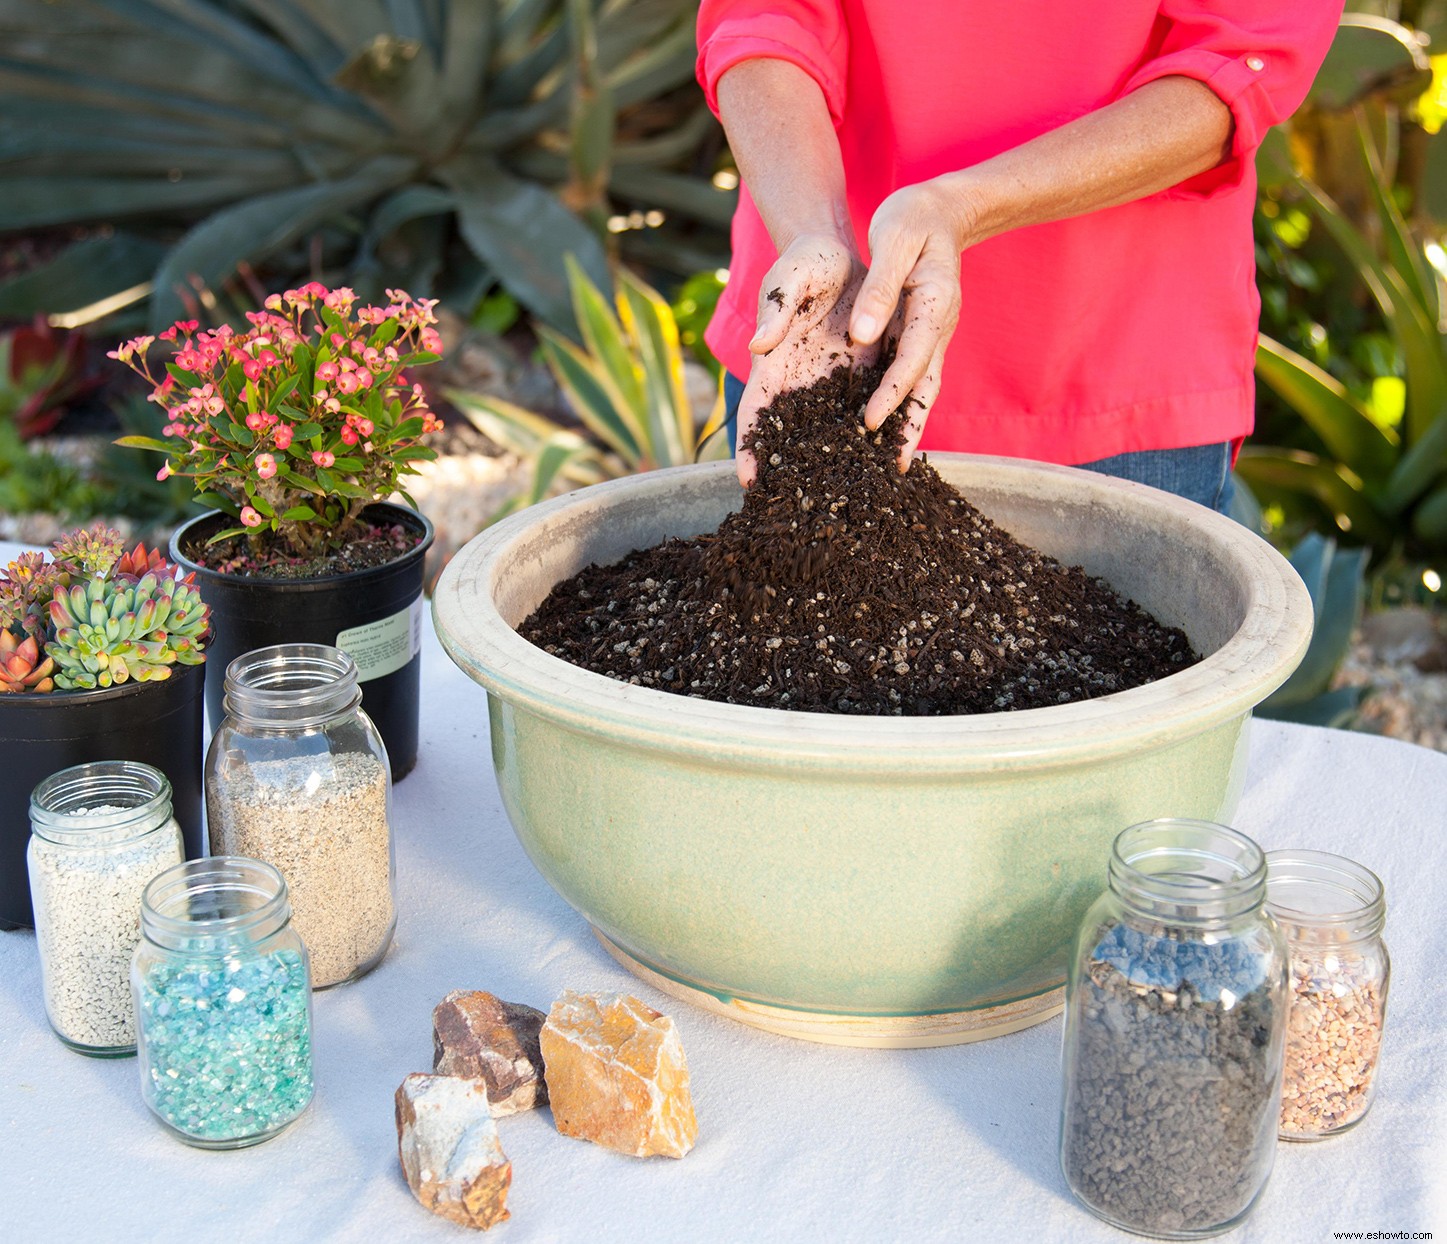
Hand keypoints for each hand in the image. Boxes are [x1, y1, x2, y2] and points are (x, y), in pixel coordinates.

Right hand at [735, 234, 875, 486]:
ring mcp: (836, 383)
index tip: (748, 481)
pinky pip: (874, 409)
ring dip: (841, 462)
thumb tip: (759, 346)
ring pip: (836, 430)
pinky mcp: (867, 376)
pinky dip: (879, 435)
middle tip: (798, 510)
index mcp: (775, 365)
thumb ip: (776, 311)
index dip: (750, 446)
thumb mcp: (789, 278)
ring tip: (851, 498)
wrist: (846, 254)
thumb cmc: (806, 263)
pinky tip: (890, 462)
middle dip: (795, 470)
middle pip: (794, 435)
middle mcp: (803, 384)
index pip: (757, 413)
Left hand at [848, 180, 967, 470]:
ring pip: (921, 386)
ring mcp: (933, 333)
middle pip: (925, 384)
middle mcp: (938, 325)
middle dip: (908, 426)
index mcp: (935, 302)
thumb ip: (880, 287)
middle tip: (892, 467)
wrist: (941, 209)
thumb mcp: (894, 239)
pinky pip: (912, 375)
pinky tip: (883, 426)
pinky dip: (900, 402)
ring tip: (891, 462)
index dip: (892, 391)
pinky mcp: (921, 335)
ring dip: (907, 422)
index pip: (914, 356)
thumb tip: (861, 334)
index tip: (870, 419)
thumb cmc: (914, 217)